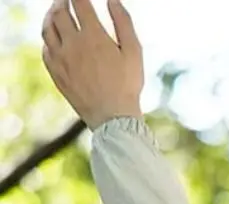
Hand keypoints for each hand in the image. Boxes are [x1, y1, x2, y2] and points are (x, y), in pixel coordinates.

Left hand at [41, 0, 143, 129]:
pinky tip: (55, 38)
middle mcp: (73, 44)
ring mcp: (61, 58)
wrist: (113, 118)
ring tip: (56, 13)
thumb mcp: (134, 53)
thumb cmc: (128, 85)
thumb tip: (112, 0)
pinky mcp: (55, 72)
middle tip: (66, 0)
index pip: (79, 3)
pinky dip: (49, 38)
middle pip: (58, 12)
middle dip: (61, 2)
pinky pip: (45, 48)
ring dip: (50, 16)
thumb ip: (123, 23)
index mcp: (93, 36)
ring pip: (47, 28)